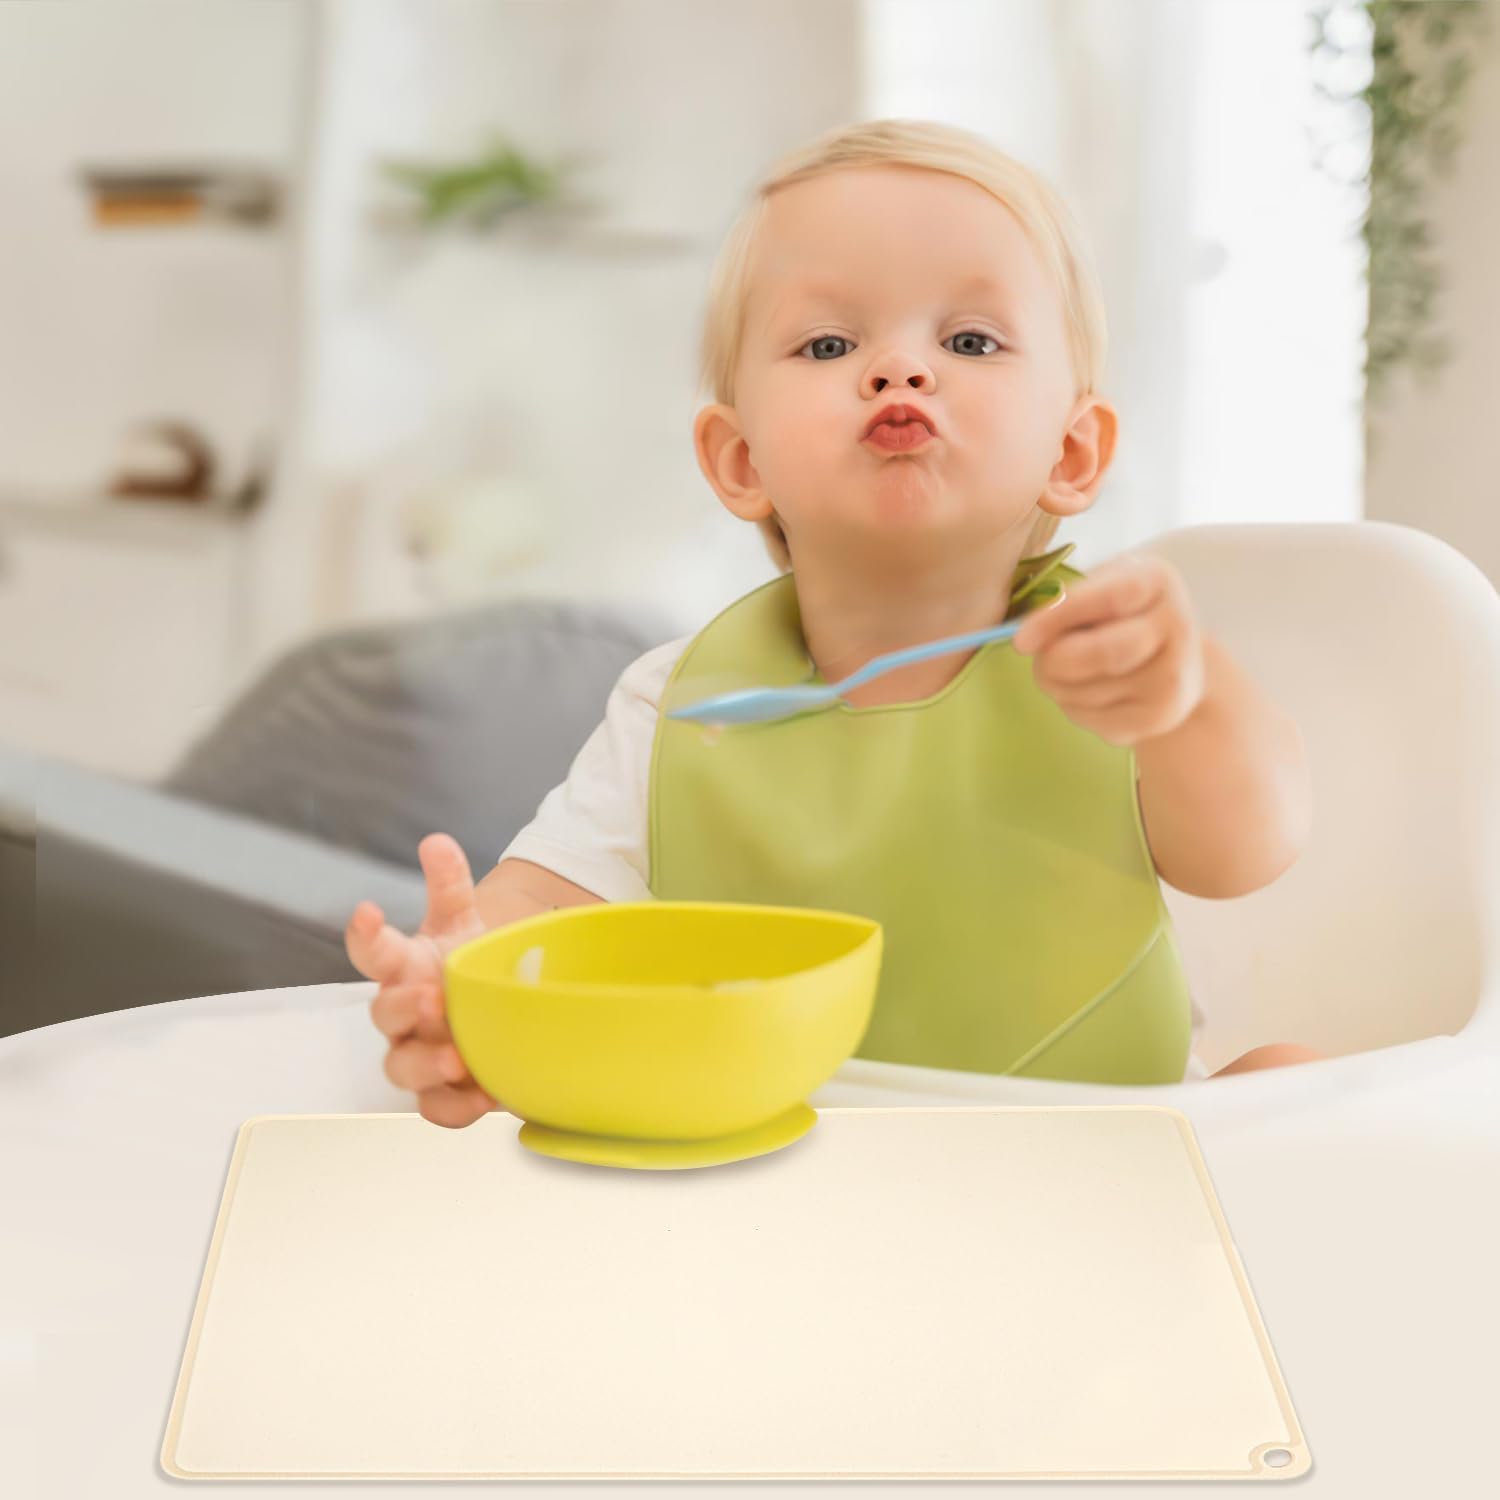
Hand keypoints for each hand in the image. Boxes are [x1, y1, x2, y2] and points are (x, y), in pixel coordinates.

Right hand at [345, 832, 497, 1128]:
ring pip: (400, 1067)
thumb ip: (450, 884)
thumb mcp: (463, 922)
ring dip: (424, 1063)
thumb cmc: (465, 965)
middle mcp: (402, 1013)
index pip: (371, 950)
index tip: (368, 911)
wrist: (497, 1006)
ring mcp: (419, 1054)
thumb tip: (436, 842)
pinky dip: (457, 1107)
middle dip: (403, 1006)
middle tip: (432, 997)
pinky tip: (484, 1096)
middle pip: (383, 1014)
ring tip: (456, 1059)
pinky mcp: (442, 1092)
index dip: (365, 933)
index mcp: (403, 967)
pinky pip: (436, 1109)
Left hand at [1011, 553, 1205, 747]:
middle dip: (1056, 661)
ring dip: (1059, 686)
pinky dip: (1074, 708)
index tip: (1021, 641)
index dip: (1058, 619)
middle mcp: (1177, 627)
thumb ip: (1066, 605)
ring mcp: (1172, 678)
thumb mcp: (1099, 588)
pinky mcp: (1159, 718)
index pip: (1107, 599)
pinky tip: (1087, 693)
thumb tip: (1027, 639)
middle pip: (1104, 654)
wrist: (1176, 661)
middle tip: (1041, 662)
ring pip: (1089, 692)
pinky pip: (1094, 719)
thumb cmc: (1121, 614)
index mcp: (1156, 581)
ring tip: (1068, 673)